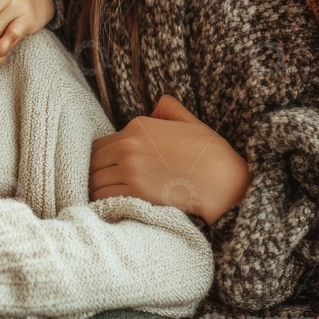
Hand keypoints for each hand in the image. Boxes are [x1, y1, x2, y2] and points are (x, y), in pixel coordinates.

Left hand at [89, 94, 249, 224]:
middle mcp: (129, 145)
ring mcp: (131, 169)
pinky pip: (104, 198)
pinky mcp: (136, 191)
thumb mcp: (189, 121)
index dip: (98, 161)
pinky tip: (109, 210)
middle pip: (92, 164)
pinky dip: (103, 204)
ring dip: (96, 192)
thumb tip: (154, 110)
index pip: (98, 145)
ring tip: (103, 202)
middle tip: (100, 191)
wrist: (226, 181)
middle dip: (93, 177)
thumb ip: (168, 108)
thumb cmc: (210, 153)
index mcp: (137, 126)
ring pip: (94, 183)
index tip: (103, 173)